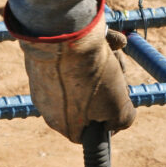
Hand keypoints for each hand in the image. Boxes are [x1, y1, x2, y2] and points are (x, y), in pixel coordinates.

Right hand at [5, 0, 135, 142]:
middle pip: (89, 101)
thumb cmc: (91, 77)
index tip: (120, 104)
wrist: (63, 33)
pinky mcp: (42, 57)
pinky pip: (72, 55)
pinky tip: (107, 38)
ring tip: (113, 51)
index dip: (109, 120)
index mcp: (64, 124)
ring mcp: (43, 80)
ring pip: (83, 75)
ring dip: (106, 63)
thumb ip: (122, 120)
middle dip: (110, 85)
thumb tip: (118, 118)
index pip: (90, 133)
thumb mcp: (119, 108)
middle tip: (119, 72)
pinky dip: (93, 47)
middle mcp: (49, 105)